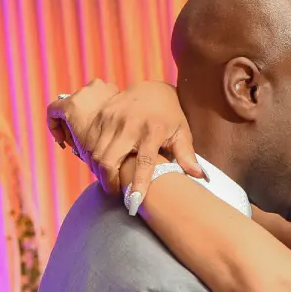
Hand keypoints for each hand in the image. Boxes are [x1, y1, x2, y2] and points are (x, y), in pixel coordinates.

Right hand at [48, 79, 203, 196]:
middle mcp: (130, 124)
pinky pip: (90, 142)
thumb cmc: (170, 116)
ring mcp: (113, 118)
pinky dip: (93, 157)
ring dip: (100, 172)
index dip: (139, 183)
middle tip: (116, 193)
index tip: (134, 202)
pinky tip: (101, 165)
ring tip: (109, 181)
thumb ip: (187, 155)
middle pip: (110, 159)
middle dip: (109, 182)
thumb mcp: (181, 132)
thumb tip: (200, 176)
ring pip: (96, 153)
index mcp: (153, 130)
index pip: (144, 162)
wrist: (152, 89)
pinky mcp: (102, 114)